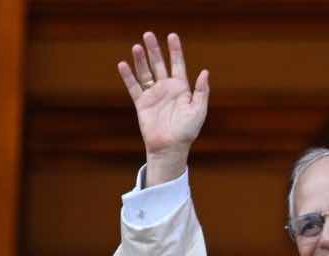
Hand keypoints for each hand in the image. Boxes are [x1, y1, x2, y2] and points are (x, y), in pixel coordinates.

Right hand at [116, 32, 209, 185]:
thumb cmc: (187, 131)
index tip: (172, 36)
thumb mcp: (198, 111)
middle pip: (159, 64)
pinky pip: (134, 87)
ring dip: (141, 60)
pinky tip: (123, 64)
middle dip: (154, 50)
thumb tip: (205, 72)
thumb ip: (202, 91)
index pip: (178, 64)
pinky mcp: (142, 103)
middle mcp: (166, 89)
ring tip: (137, 46)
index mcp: (181, 88)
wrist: (170, 147)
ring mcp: (153, 95)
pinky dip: (128, 76)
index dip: (175, 50)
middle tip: (148, 34)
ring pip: (145, 72)